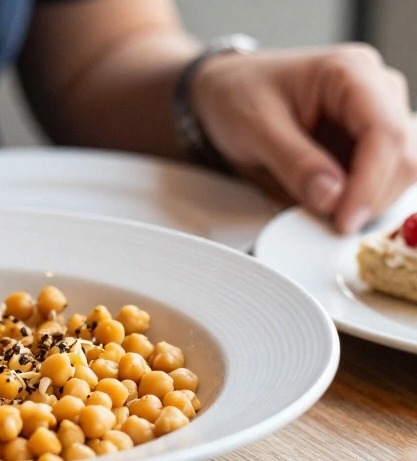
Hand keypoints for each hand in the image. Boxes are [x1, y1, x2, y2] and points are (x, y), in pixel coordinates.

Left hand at [192, 43, 416, 233]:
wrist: (226, 92)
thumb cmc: (238, 94)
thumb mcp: (254, 126)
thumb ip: (293, 162)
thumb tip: (331, 197)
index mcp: (351, 73)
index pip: (384, 131)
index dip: (371, 182)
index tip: (345, 218)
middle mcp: (376, 92)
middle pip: (402, 156)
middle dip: (371, 197)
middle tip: (330, 224)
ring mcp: (376, 119)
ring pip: (400, 172)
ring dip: (368, 202)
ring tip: (323, 212)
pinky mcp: (367, 145)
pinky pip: (380, 181)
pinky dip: (358, 200)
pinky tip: (329, 207)